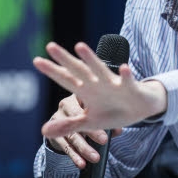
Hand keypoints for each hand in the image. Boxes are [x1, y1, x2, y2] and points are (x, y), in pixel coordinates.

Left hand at [33, 42, 166, 139]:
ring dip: (90, 59)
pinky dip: (125, 76)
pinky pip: (127, 81)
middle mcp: (97, 83)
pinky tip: (123, 68)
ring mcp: (113, 84)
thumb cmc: (113, 111)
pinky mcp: (130, 88)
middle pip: (78, 69)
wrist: (141, 108)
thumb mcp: (89, 122)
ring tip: (79, 46)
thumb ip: (68, 125)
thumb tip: (43, 131)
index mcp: (87, 90)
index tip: (36, 61)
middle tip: (50, 46)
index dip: (52, 71)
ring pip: (100, 70)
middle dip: (65, 59)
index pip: (66, 79)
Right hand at [44, 94, 122, 167]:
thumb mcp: (97, 114)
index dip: (96, 109)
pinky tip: (81, 163)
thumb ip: (108, 120)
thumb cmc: (88, 114)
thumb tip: (117, 130)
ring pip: (71, 134)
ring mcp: (57, 119)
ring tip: (95, 157)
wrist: (65, 123)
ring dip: (84, 147)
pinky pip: (65, 145)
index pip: (87, 99)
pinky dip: (74, 155)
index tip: (107, 120)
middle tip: (104, 140)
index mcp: (79, 94)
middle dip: (91, 130)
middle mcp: (66, 104)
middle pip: (77, 117)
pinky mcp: (52, 134)